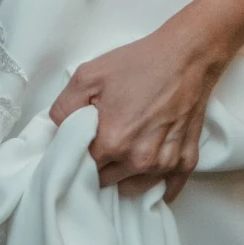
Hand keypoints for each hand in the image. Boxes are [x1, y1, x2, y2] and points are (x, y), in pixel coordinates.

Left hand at [48, 18, 224, 200]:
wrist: (186, 56)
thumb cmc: (139, 63)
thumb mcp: (88, 75)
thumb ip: (64, 107)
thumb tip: (58, 131)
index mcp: (113, 141)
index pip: (84, 167)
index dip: (80, 155)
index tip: (83, 144)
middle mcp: (140, 160)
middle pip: (108, 181)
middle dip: (102, 166)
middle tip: (105, 143)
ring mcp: (165, 164)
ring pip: (134, 187)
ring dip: (126, 176)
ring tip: (126, 152)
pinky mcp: (186, 162)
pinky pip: (167, 188)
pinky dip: (156, 183)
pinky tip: (149, 171)